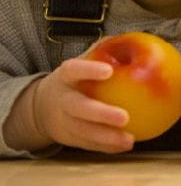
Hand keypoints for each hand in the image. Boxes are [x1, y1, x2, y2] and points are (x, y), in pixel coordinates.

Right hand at [3, 58, 134, 153]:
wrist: (44, 106)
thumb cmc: (76, 80)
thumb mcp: (82, 63)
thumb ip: (103, 51)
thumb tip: (131, 38)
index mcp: (66, 76)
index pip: (74, 69)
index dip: (89, 69)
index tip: (108, 70)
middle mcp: (63, 99)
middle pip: (78, 108)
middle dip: (100, 114)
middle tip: (124, 117)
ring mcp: (64, 121)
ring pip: (83, 131)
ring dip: (106, 138)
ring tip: (129, 140)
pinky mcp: (70, 138)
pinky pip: (88, 144)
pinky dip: (106, 147)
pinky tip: (126, 146)